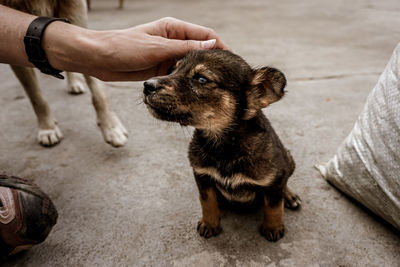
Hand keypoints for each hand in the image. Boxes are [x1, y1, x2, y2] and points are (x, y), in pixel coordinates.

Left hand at [44, 17, 229, 80]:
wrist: (98, 59)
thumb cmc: (123, 48)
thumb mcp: (157, 48)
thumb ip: (185, 48)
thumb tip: (213, 44)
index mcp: (174, 28)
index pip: (206, 34)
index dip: (222, 46)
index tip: (234, 61)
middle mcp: (173, 41)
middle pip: (201, 49)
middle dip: (214, 62)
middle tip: (228, 78)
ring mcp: (167, 55)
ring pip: (191, 64)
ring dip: (201, 73)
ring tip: (215, 87)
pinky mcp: (161, 68)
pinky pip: (179, 74)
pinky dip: (188, 81)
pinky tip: (195, 91)